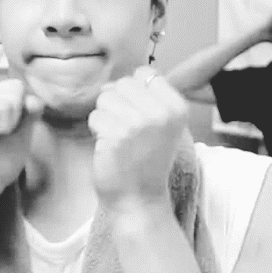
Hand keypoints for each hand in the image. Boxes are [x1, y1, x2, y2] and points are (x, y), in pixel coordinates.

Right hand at [0, 46, 42, 207]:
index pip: (16, 86)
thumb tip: (34, 98)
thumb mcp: (21, 131)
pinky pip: (5, 106)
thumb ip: (29, 110)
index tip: (1, 131)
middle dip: (15, 115)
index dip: (20, 110)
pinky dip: (4, 126)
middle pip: (16, 87)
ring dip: (9, 122)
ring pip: (12, 95)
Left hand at [88, 67, 187, 212]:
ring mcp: (137, 123)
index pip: (146, 73)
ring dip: (105, 116)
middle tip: (124, 127)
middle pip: (123, 83)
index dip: (134, 88)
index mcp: (176, 108)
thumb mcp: (162, 126)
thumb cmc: (148, 162)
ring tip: (117, 136)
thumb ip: (148, 99)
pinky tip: (109, 145)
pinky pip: (95, 116)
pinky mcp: (115, 134)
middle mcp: (160, 112)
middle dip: (117, 102)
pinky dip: (97, 130)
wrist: (139, 199)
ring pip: (106, 98)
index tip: (135, 109)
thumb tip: (113, 83)